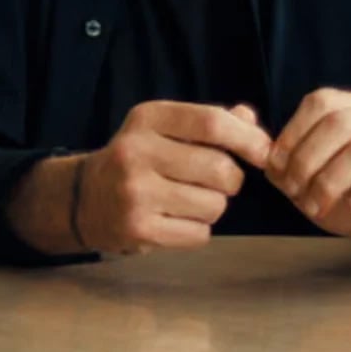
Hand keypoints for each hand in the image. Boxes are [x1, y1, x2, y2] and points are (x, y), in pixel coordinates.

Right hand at [78, 100, 270, 254]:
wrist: (86, 198)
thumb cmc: (140, 157)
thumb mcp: (166, 127)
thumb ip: (210, 121)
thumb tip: (250, 120)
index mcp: (148, 117)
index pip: (211, 122)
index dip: (247, 138)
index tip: (263, 152)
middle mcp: (137, 151)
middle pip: (220, 168)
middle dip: (232, 179)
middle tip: (218, 181)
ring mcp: (135, 192)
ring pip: (214, 205)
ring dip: (214, 206)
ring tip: (190, 199)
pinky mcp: (138, 229)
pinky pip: (199, 234)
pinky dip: (199, 229)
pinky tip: (177, 219)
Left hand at [265, 89, 350, 261]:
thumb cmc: (341, 190)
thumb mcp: (302, 171)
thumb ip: (274, 150)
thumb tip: (244, 121)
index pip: (320, 101)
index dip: (293, 132)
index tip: (274, 166)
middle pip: (340, 123)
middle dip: (307, 159)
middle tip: (292, 191)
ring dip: (330, 181)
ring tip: (314, 206)